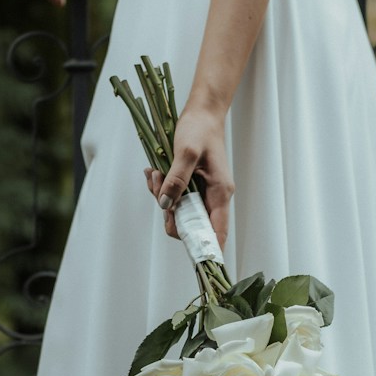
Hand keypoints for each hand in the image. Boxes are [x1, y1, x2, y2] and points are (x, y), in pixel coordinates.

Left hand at [144, 105, 232, 251]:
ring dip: (163, 198)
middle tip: (159, 191)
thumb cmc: (199, 129)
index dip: (207, 250)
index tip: (195, 261)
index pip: (217, 232)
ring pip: (180, 212)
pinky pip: (174, 198)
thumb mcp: (186, 152)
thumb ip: (177, 179)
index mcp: (220, 193)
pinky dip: (162, 189)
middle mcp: (214, 198)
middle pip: (193, 226)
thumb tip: (166, 205)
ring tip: (155, 174)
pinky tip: (155, 172)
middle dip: (171, 215)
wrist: (201, 114)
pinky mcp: (192, 187)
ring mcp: (203, 193)